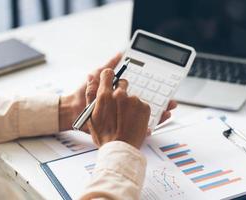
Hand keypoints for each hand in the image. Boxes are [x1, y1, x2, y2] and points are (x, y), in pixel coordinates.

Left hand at [58, 53, 177, 130]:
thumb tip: (121, 53)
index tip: (162, 82)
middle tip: (172, 99)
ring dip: (162, 110)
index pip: (141, 88)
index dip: (151, 84)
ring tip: (171, 107)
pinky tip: (162, 118)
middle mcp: (124, 103)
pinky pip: (142, 124)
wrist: (73, 114)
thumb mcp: (96, 76)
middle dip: (161, 98)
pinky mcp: (125, 126)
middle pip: (148, 100)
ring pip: (148, 112)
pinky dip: (154, 122)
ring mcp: (125, 115)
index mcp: (120, 93)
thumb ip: (109, 65)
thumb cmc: (83, 94)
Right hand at [87, 69, 149, 148]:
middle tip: (118, 107)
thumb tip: (91, 78)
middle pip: (122, 83)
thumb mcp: (90, 116)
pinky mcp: (145, 107)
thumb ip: (91, 94)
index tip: (111, 82)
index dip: (109, 77)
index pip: (108, 74)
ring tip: (125, 119)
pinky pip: (141, 104)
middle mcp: (120, 95)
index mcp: (105, 96)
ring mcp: (134, 100)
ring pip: (132, 96)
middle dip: (120, 91)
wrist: (120, 148)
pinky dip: (138, 111)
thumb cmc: (104, 135)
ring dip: (129, 104)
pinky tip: (133, 121)